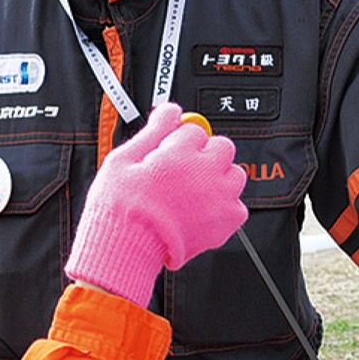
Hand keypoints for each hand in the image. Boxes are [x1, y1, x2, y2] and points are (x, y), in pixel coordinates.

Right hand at [64, 103, 247, 306]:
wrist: (128, 248)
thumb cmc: (121, 208)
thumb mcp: (124, 160)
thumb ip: (153, 131)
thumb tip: (171, 111)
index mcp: (181, 152)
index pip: (194, 129)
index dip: (179, 140)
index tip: (171, 151)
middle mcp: (206, 171)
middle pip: (221, 147)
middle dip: (205, 154)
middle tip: (184, 170)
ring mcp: (220, 196)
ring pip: (234, 174)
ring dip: (218, 178)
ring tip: (194, 192)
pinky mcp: (227, 221)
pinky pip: (237, 206)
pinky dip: (224, 207)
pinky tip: (201, 211)